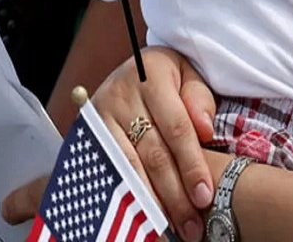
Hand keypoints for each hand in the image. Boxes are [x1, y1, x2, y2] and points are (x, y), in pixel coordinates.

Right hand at [1, 47, 216, 239]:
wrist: (133, 67)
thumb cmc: (168, 76)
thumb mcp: (189, 72)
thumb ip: (200, 98)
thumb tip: (205, 130)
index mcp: (150, 76)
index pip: (175, 128)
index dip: (191, 164)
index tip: (204, 194)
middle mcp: (120, 96)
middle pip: (151, 154)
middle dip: (174, 194)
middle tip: (192, 224)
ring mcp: (100, 117)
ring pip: (127, 168)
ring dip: (150, 203)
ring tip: (169, 228)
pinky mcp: (87, 135)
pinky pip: (107, 172)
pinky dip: (125, 196)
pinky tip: (140, 216)